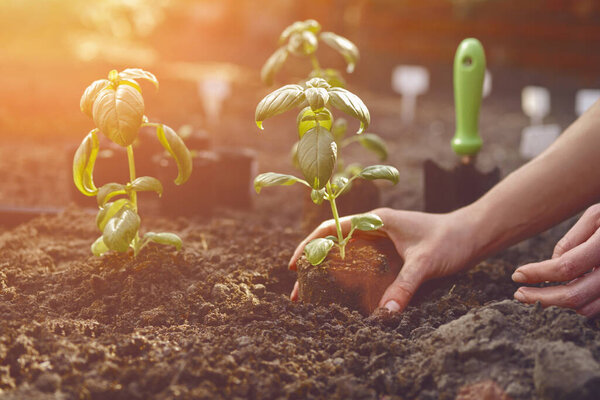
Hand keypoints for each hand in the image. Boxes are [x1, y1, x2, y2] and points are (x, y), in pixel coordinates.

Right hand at [288, 208, 477, 312]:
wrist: (475, 234)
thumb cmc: (451, 239)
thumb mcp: (425, 263)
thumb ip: (404, 287)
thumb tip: (383, 316)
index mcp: (377, 220)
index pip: (332, 229)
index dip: (309, 245)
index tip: (294, 265)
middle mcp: (376, 228)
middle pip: (334, 244)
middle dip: (313, 265)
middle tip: (298, 291)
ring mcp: (383, 240)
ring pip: (346, 255)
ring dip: (329, 272)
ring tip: (313, 295)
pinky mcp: (392, 253)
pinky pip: (363, 264)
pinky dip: (349, 277)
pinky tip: (343, 295)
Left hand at [512, 204, 599, 316]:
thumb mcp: (596, 216)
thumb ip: (572, 241)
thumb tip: (552, 266)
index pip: (566, 267)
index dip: (538, 274)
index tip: (516, 275)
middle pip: (575, 295)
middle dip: (542, 298)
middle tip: (520, 294)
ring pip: (588, 308)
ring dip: (561, 304)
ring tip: (542, 293)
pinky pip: (599, 310)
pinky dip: (582, 306)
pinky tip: (567, 294)